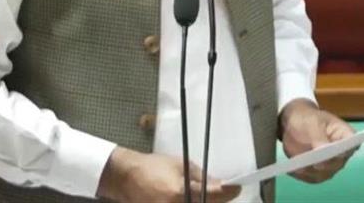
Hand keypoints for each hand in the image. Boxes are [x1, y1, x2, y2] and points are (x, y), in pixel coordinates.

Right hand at [96, 147, 240, 202]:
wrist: (126, 177)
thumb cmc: (153, 167)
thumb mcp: (180, 165)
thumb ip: (202, 178)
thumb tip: (222, 184)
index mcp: (180, 192)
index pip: (214, 196)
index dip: (229, 192)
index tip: (237, 187)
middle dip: (216, 200)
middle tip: (221, 192)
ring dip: (203, 201)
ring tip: (197, 193)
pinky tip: (189, 197)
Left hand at [279, 99, 355, 182]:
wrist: (296, 124)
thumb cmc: (307, 119)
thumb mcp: (311, 122)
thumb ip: (318, 135)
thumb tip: (323, 149)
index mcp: (346, 136)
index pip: (351, 145)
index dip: (344, 151)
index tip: (335, 152)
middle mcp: (342, 155)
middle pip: (336, 164)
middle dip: (324, 164)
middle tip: (313, 162)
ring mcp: (331, 166)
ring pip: (323, 174)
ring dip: (310, 172)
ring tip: (297, 166)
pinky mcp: (318, 173)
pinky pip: (310, 178)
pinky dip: (300, 175)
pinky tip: (291, 169)